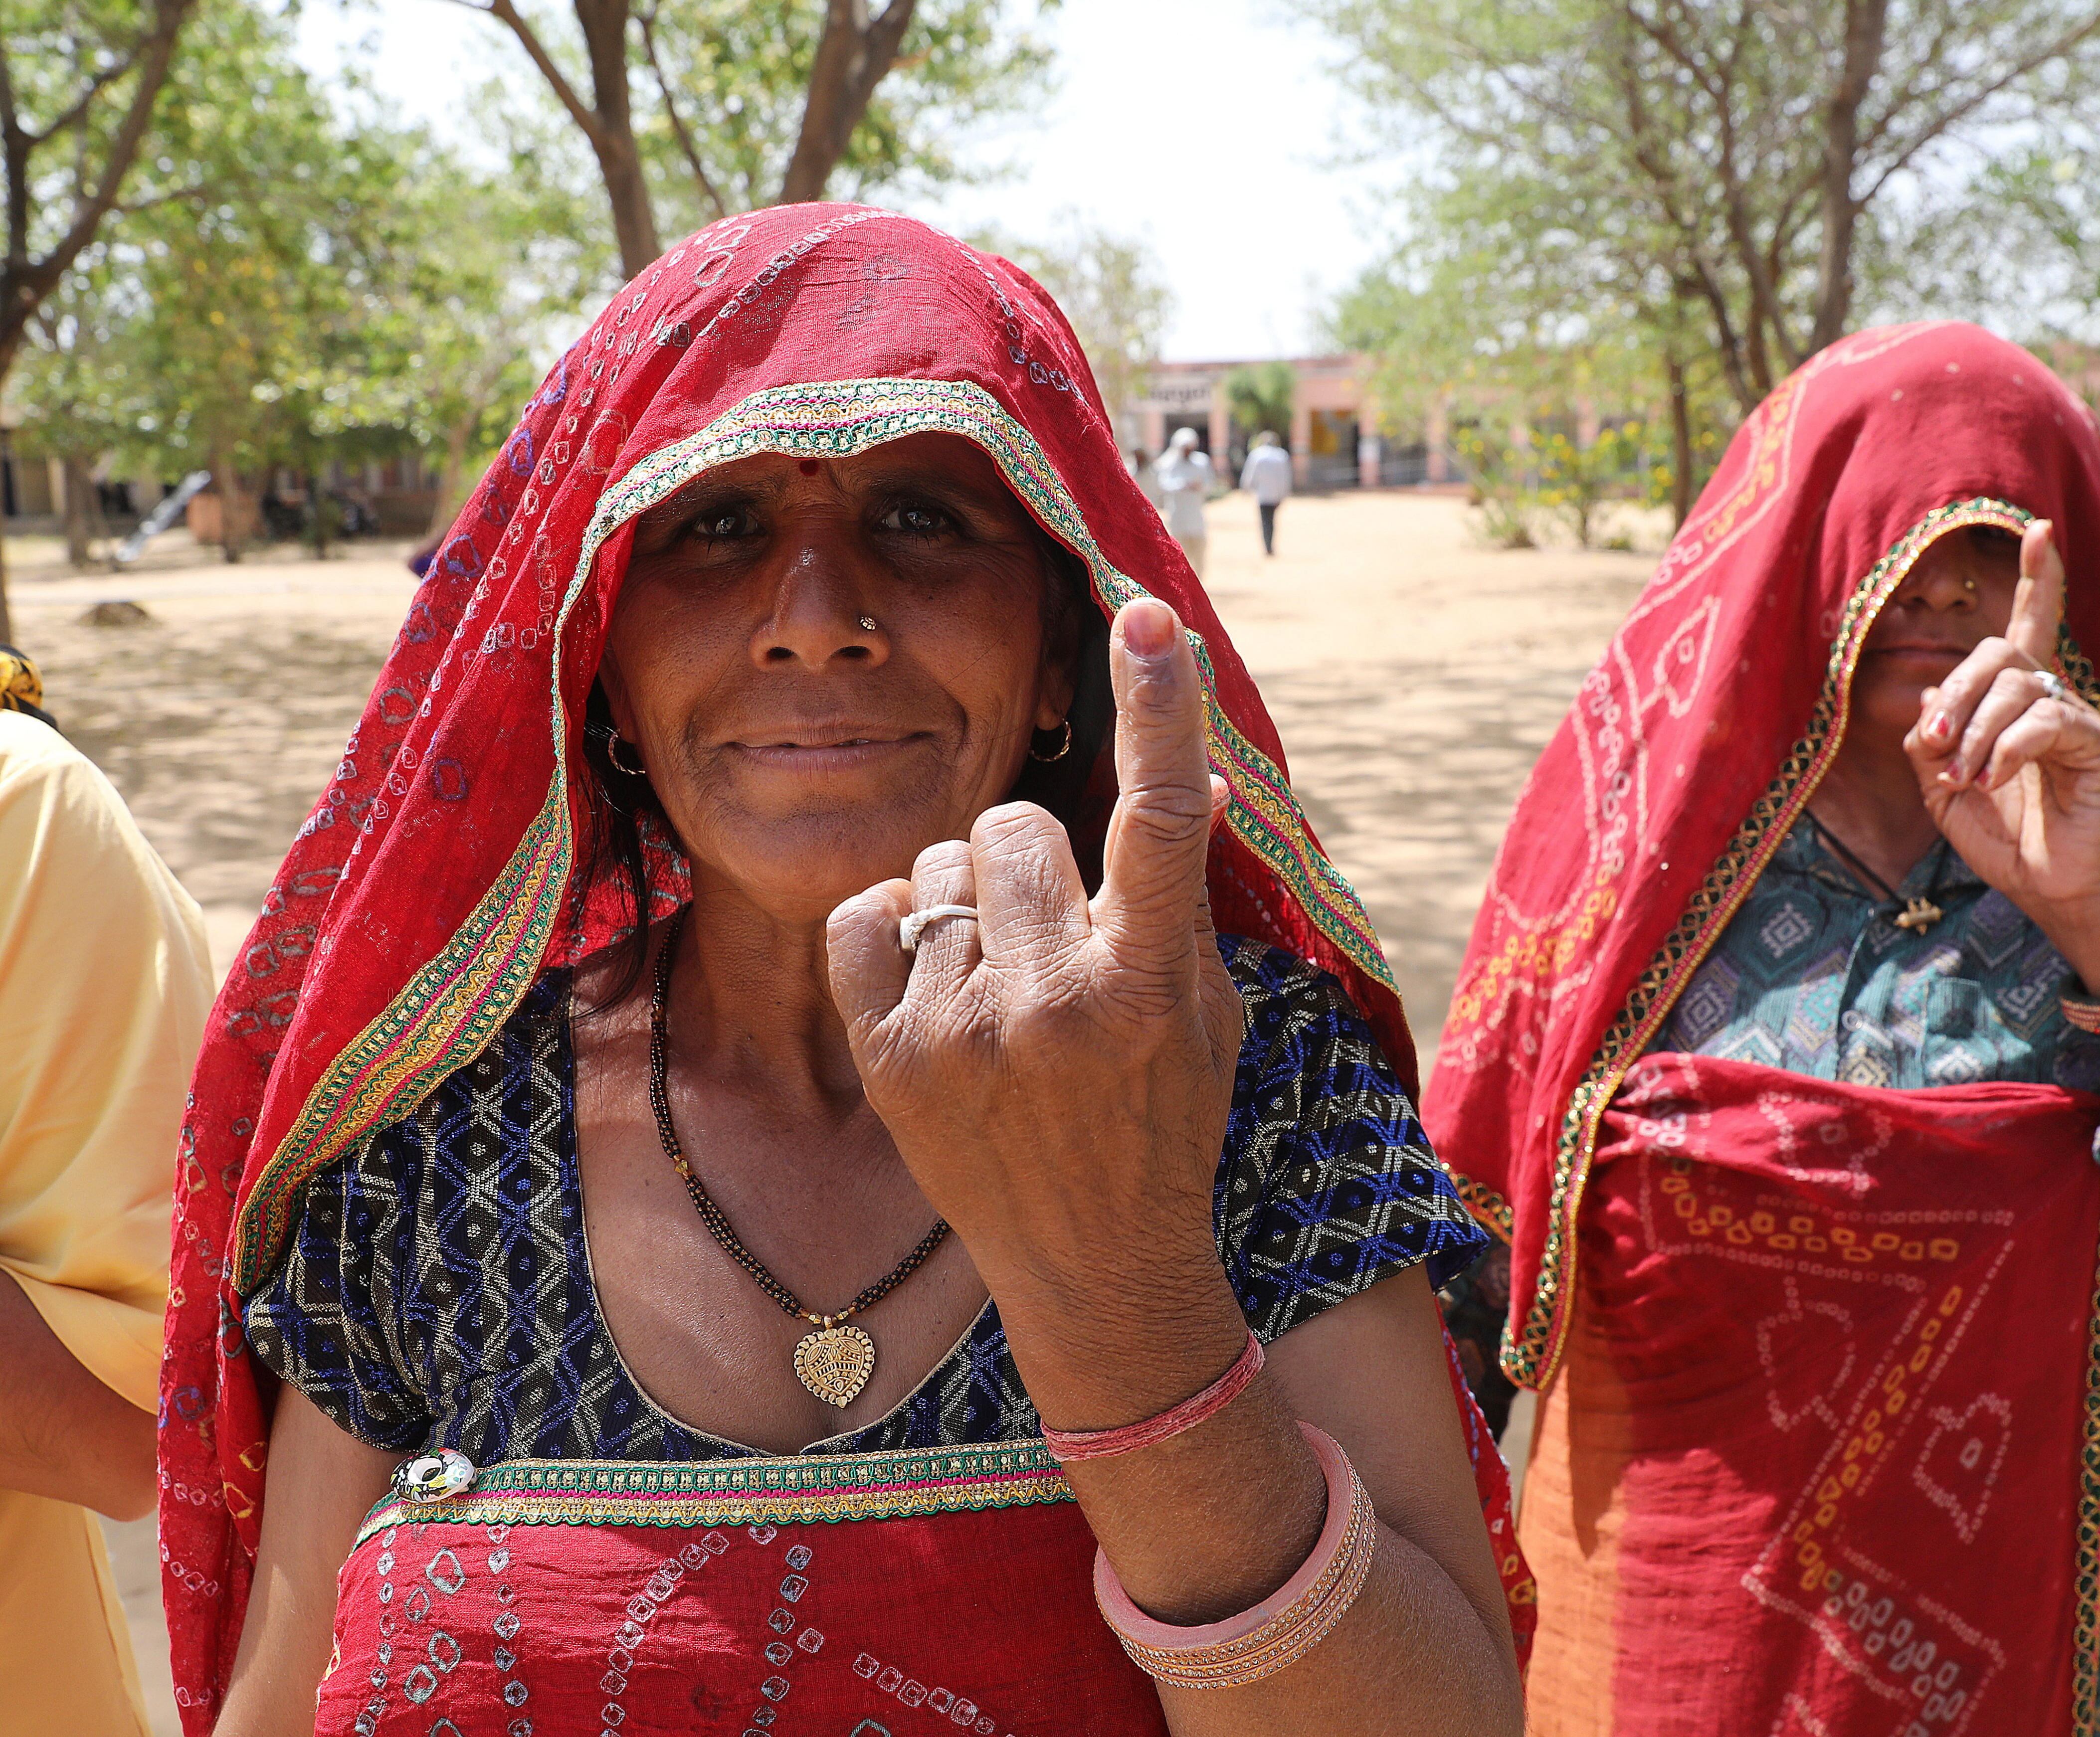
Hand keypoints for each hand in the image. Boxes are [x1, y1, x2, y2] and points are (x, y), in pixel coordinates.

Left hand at [824, 597, 1245, 1361]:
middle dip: (1031, 858)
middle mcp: (1058, 1002)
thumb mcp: (1205, 1012)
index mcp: (1153, 984)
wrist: (1095, 1268)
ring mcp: (965, 1034)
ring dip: (968, 898)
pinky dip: (895, 930)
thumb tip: (1195, 772)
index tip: (1149, 618)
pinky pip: (866, 915)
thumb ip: (1184, 897)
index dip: (1161, 709)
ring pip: (940, 865)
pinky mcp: (889, 1060)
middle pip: (1014, 824)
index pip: (1161, 819)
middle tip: (1054, 931)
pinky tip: (936, 984)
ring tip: (1000, 978)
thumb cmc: (1160, 1124)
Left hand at [1904, 521, 2099, 991]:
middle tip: (1937, 747)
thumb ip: (1929, 739)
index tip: (2038, 531)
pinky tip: (1994, 780)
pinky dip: (2006, 750)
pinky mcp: (2099, 744)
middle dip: (1957, 696)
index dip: (2037, 578)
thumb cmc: (1998, 836)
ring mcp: (2079, 717)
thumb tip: (1929, 701)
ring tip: (1966, 779)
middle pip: (1999, 652)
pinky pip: (2045, 721)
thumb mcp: (1940, 786)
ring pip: (2017, 688)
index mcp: (2015, 699)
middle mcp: (2052, 697)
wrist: (2041, 885)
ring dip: (1976, 735)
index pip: (2029, 626)